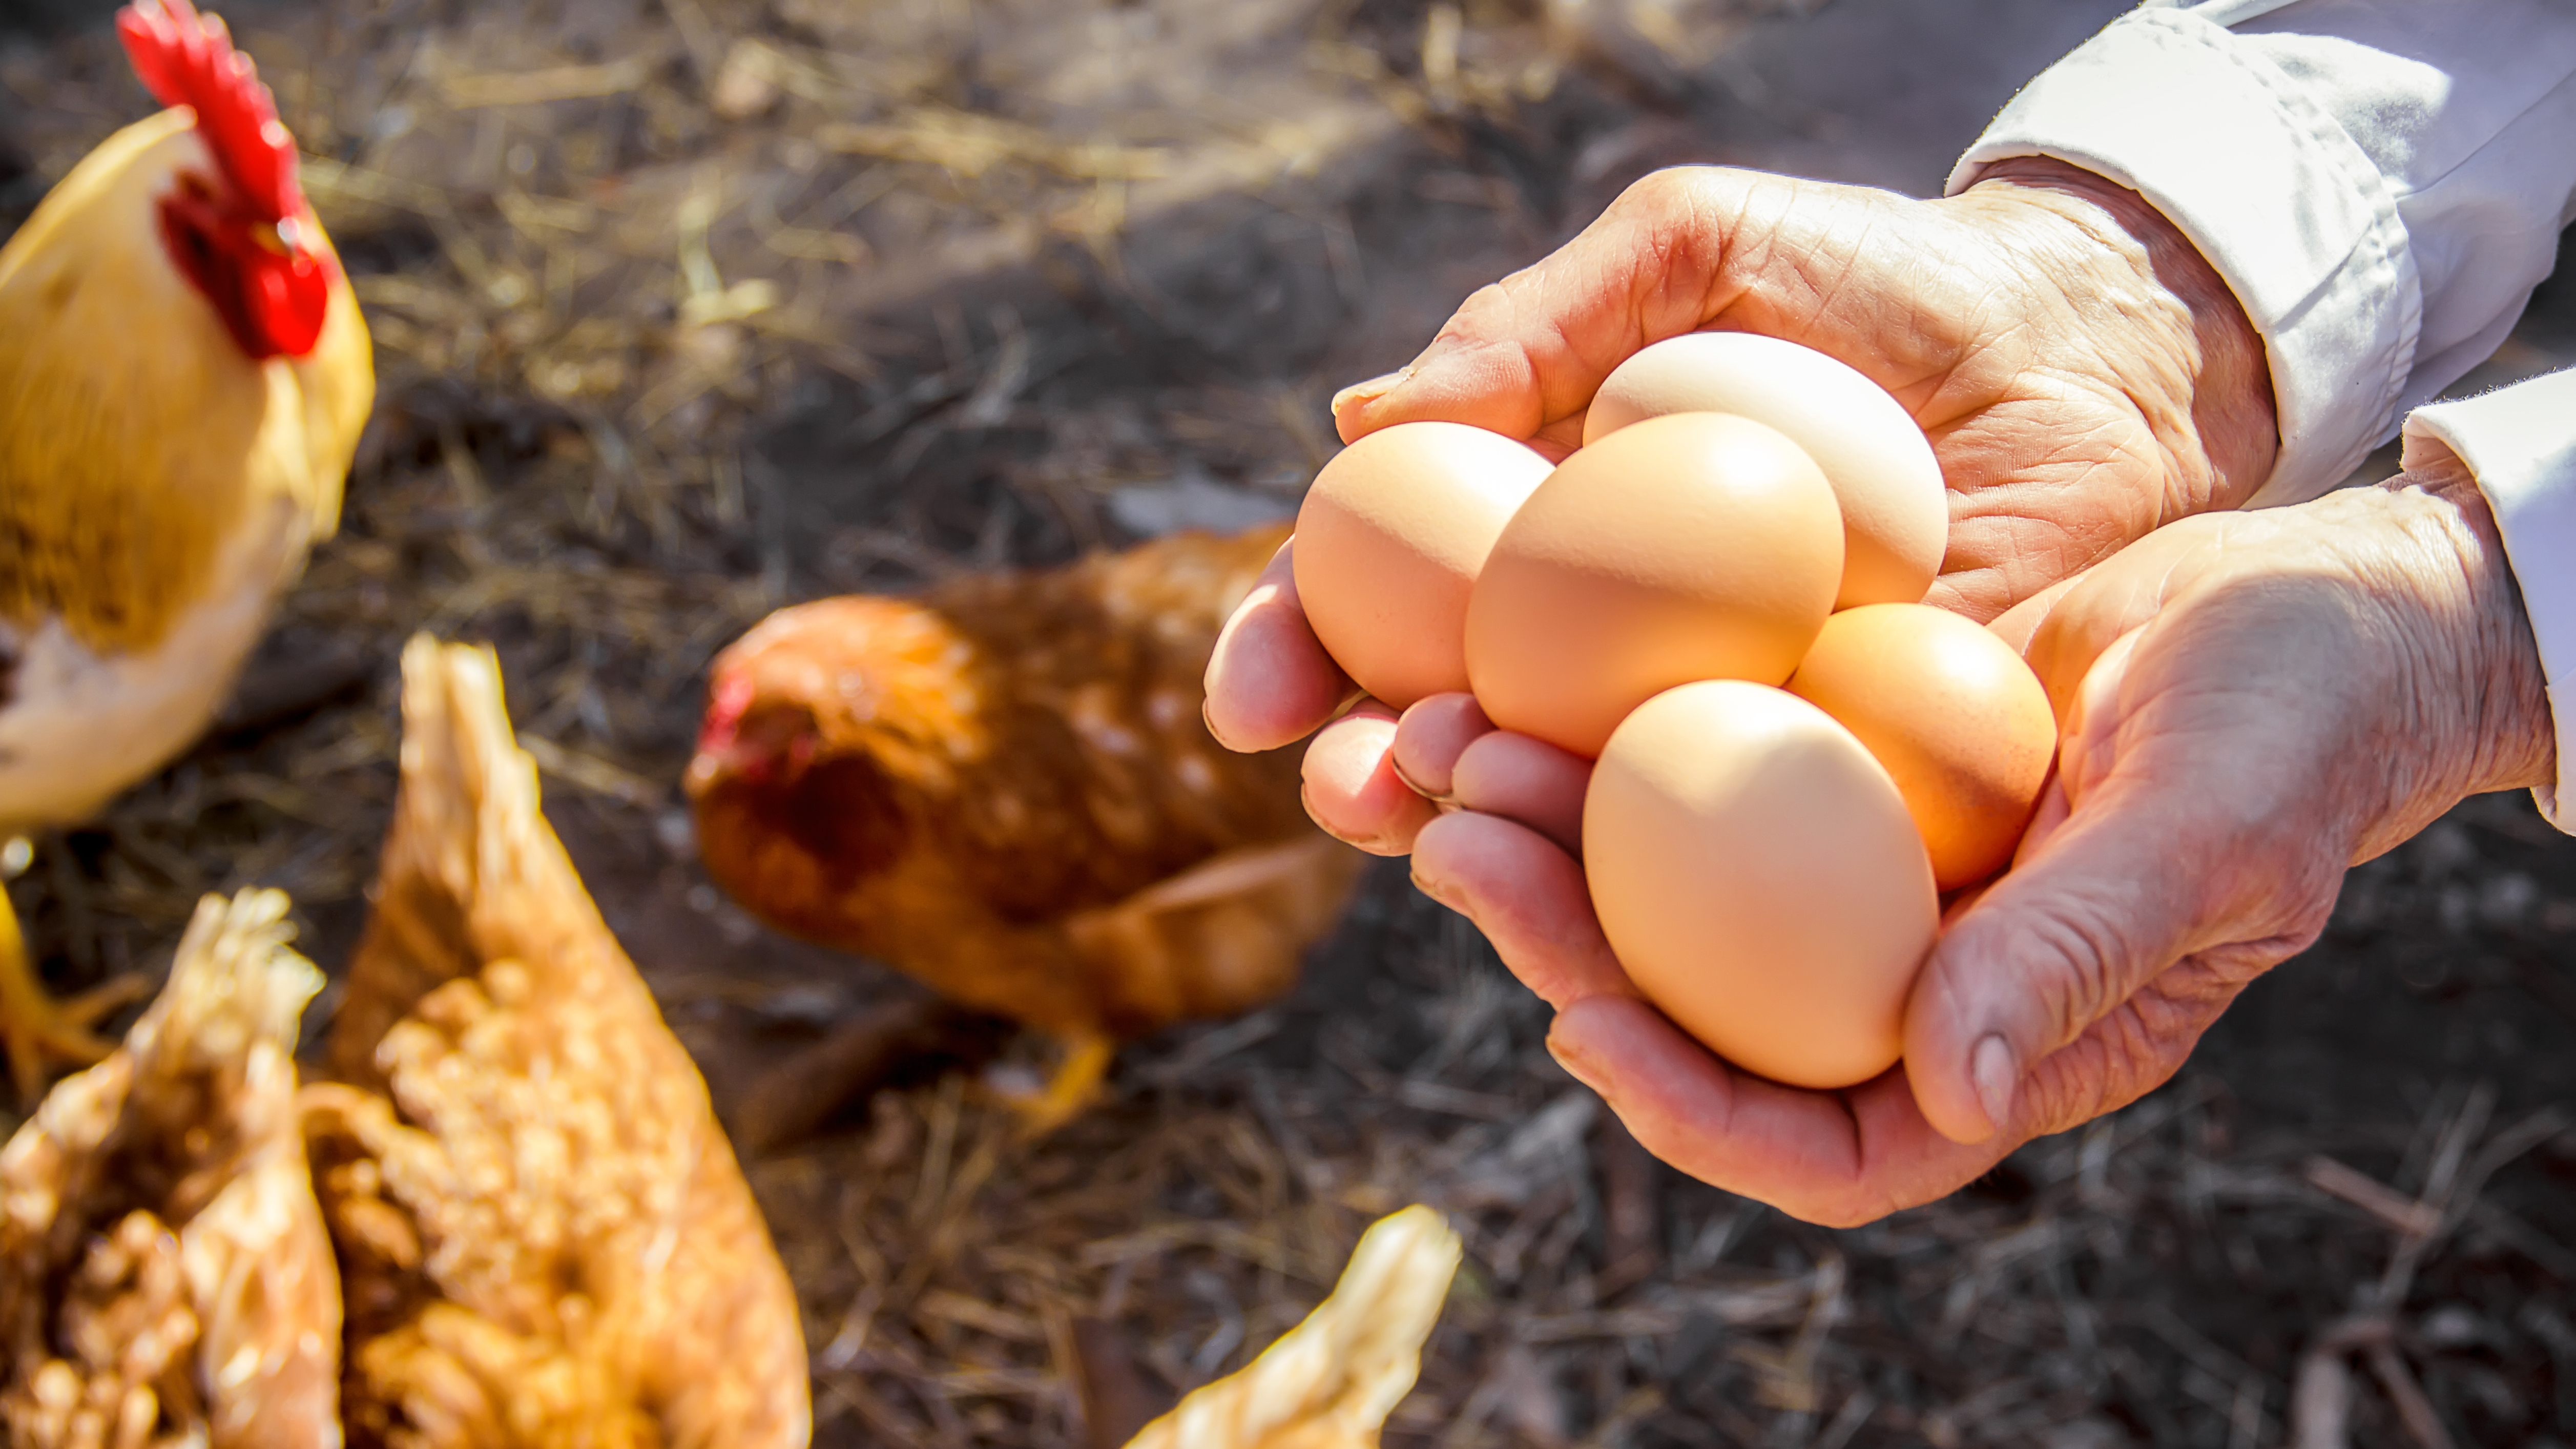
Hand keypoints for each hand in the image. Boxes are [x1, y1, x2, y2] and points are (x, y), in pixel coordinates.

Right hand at [1207, 157, 2278, 845]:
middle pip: (1443, 728)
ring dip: (1488, 833)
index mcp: (1537, 528)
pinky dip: (1659, 873)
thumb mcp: (1693, 253)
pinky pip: (1730, 842)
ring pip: (1566, 806)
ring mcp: (1707, 718)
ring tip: (1455, 823)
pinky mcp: (1828, 775)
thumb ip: (1531, 324)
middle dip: (1369, 775)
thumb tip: (1361, 420)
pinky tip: (1610, 881)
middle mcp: (1600, 640)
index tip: (1253, 702)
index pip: (1378, 602)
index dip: (1295, 652)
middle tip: (1353, 791)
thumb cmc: (1878, 278)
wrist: (2089, 343)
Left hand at [1396, 456, 2551, 1224]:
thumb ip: (2083, 952)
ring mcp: (1861, 868)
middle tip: (1454, 842)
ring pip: (1671, 892)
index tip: (1580, 1019)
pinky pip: (1700, 771)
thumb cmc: (2300, 720)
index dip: (1692, 1109)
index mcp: (2001, 1043)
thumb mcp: (2211, 828)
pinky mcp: (1835, 758)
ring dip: (1552, 834)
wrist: (2311, 596)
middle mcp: (1910, 975)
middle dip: (1563, 942)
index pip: (1825, 1145)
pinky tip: (1518, 675)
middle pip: (1702, 1014)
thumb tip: (1948, 1090)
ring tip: (1451, 746)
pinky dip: (1608, 738)